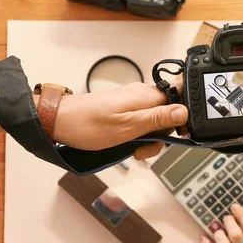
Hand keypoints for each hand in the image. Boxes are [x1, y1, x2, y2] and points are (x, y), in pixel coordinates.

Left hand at [52, 82, 187, 158]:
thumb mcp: (128, 127)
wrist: (59, 121)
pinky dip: (138, 135)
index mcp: (147, 96)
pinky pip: (141, 121)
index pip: (180, 100)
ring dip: (149, 138)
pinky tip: (128, 143)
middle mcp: (142, 94)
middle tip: (146, 147)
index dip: (182, 119)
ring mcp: (133, 101)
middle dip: (162, 134)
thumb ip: (158, 119)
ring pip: (155, 120)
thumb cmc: (88, 125)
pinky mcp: (124, 108)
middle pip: (168, 113)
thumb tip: (183, 112)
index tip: (174, 135)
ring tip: (134, 148)